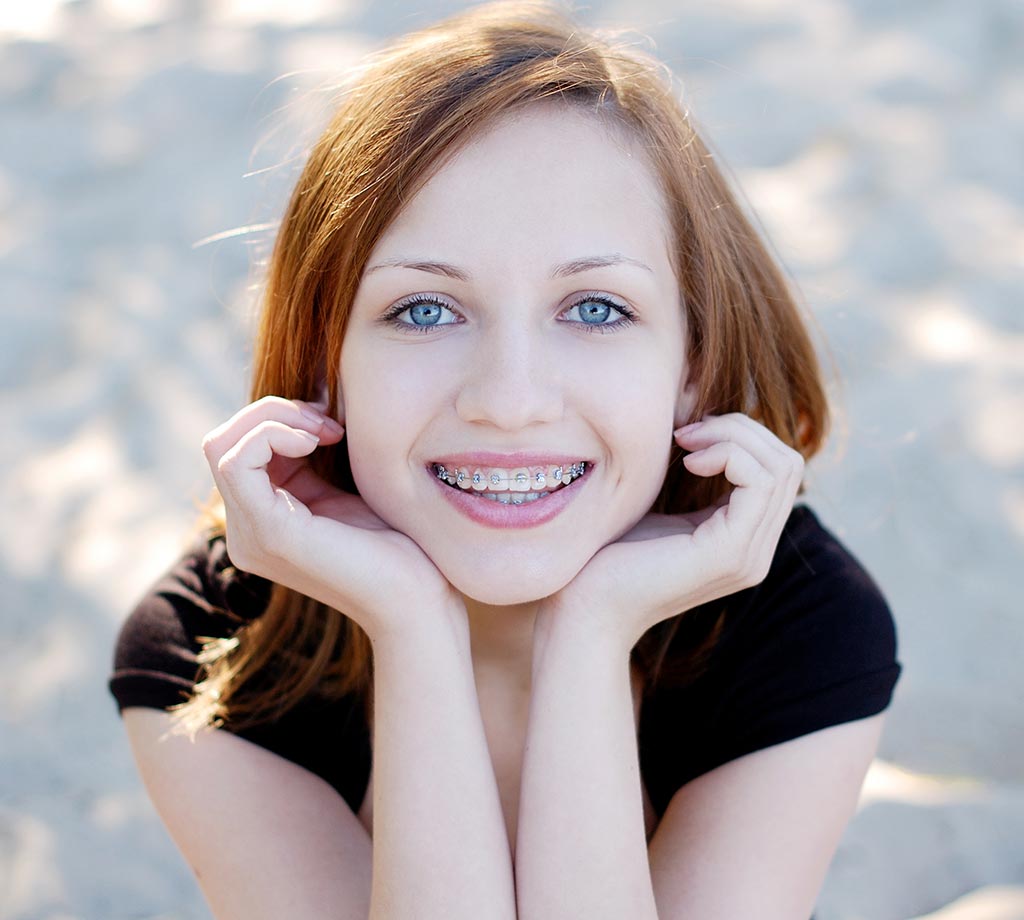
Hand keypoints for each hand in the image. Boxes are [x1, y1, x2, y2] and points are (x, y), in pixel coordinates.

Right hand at [202, 395, 465, 644]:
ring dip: (275, 420)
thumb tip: (314, 392)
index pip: (236, 448)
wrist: (420, 596)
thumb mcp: (345, 486)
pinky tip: (316, 442)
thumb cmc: (398, 542)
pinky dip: (272, 436)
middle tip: (327, 423)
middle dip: (271, 413)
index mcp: (261, 520)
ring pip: (223, 446)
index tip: (332, 423)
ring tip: (326, 432)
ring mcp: (251, 536)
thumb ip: (316, 453)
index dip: (277, 418)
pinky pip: (238, 462)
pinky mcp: (268, 533)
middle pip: (222, 442)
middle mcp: (245, 532)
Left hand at [535, 413, 804, 649]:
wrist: (583, 606)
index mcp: (743, 540)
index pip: (779, 469)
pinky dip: (729, 455)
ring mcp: (749, 556)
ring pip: (781, 467)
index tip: (687, 434)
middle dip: (741, 429)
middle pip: (788, 463)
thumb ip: (692, 481)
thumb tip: (703, 425)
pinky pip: (761, 482)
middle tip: (686, 433)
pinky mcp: (730, 553)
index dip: (741, 435)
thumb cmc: (607, 556)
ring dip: (733, 437)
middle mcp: (757, 552)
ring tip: (685, 444)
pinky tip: (689, 463)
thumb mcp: (660, 509)